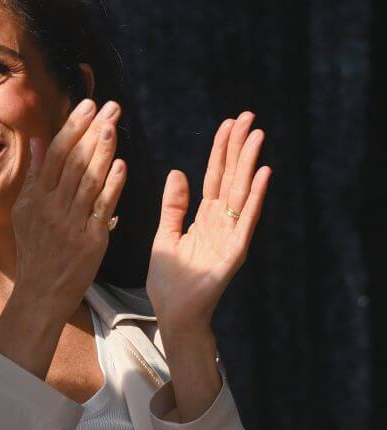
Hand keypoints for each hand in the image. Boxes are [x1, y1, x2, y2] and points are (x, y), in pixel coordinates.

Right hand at [8, 98, 127, 324]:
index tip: (87, 106)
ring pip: (88, 181)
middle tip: (110, 107)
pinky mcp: (90, 241)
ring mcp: (70, 224)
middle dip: (92, 131)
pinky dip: (113, 186)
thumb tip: (37, 141)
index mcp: (34, 199)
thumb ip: (34, 176)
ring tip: (114, 125)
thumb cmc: (35, 252)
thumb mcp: (24, 212)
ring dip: (103, 151)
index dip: (72, 128)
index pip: (54, 155)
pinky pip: (103, 208)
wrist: (41, 293)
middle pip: (73, 162)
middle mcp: (51, 208)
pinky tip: (122, 165)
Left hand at [147, 112, 269, 333]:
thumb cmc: (170, 280)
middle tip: (247, 117)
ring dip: (250, 163)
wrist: (173, 313)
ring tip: (257, 135)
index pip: (214, 176)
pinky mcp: (235, 251)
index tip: (227, 124)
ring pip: (242, 192)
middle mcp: (221, 223)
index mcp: (204, 218)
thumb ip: (173, 205)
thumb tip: (178, 172)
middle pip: (231, 177)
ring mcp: (231, 235)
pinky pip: (247, 220)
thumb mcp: (164, 235)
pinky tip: (264, 174)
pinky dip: (257, 197)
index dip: (220, 150)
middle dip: (238, 147)